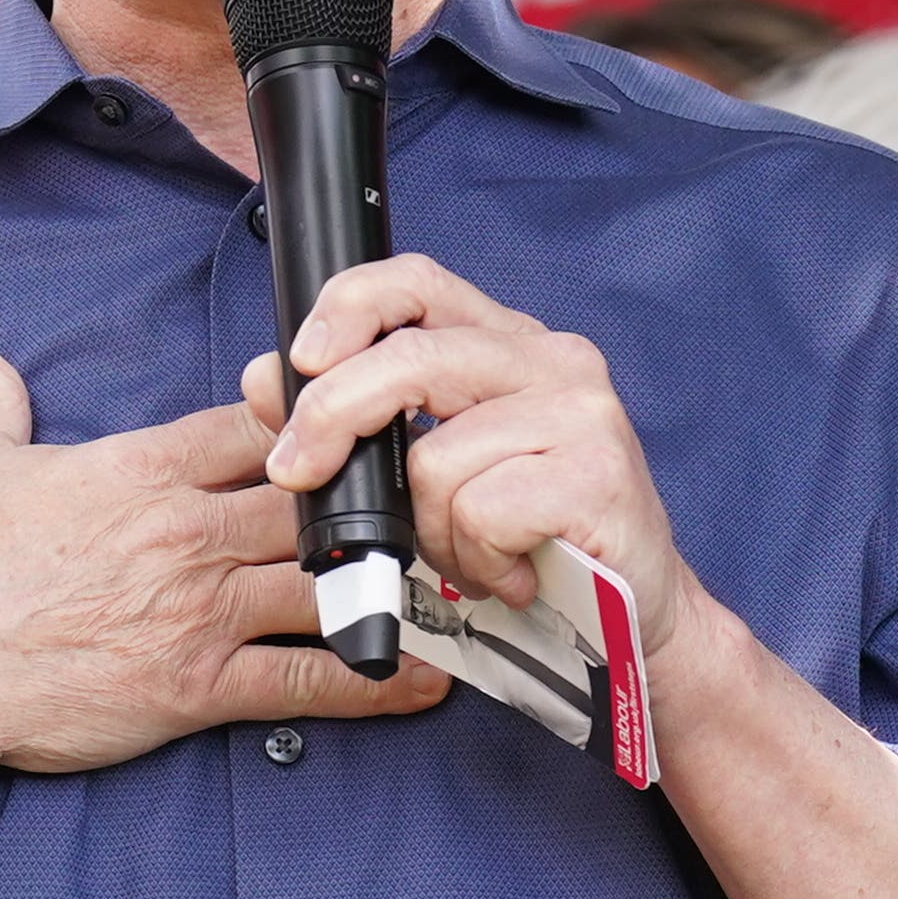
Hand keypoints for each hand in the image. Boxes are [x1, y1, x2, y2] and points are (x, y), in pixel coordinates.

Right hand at [0, 334, 447, 780]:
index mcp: (141, 468)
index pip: (255, 425)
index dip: (314, 418)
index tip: (356, 421)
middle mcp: (185, 531)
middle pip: (315, 497)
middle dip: (375, 498)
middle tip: (437, 498)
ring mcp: (198, 609)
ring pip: (327, 580)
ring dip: (393, 582)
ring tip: (452, 580)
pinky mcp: (196, 685)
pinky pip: (307, 677)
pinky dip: (374, 676)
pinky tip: (426, 674)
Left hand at [259, 257, 698, 672]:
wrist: (634, 616)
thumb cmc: (528, 542)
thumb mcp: (433, 474)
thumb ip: (361, 421)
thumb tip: (264, 380)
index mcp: (508, 344)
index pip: (418, 282)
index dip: (348, 306)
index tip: (299, 362)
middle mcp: (551, 360)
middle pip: (411, 358)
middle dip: (332, 417)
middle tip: (297, 474)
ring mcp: (581, 413)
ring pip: (437, 458)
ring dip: (433, 533)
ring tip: (474, 558)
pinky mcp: (597, 474)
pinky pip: (481, 512)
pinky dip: (477, 560)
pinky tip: (511, 574)